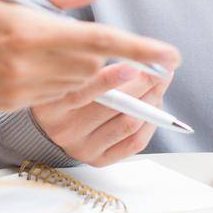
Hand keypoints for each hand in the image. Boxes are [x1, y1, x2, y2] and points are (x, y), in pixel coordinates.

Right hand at [0, 0, 179, 110]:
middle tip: (155, 57)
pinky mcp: (4, 104)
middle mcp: (24, 66)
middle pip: (92, 66)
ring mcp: (14, 90)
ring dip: (99, 73)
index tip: (168, 53)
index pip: (96, 40)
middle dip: (126, 63)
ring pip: (75, 83)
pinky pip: (49, 94)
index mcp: (26, 31)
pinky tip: (69, 68)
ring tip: (120, 62)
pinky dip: (67, 82)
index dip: (138, 48)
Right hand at [34, 60, 174, 166]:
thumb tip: (139, 52)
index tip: (141, 60)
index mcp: (50, 104)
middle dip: (146, 83)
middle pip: (115, 105)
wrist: (52, 117)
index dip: (117, 74)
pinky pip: (134, 143)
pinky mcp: (98, 159)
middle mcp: (63, 129)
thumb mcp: (68, 66)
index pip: (88, 87)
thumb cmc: (65, 84)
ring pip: (129, 122)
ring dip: (152, 100)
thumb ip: (93, 59)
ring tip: (159, 84)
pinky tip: (154, 108)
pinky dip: (150, 123)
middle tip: (162, 68)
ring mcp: (81, 147)